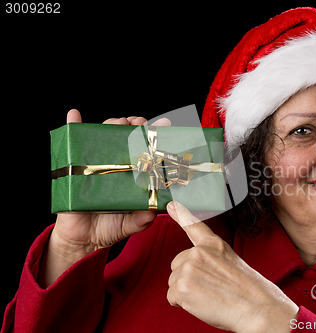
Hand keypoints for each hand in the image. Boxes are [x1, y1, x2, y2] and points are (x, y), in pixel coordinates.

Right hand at [40, 109, 168, 286]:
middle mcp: (116, 165)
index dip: (152, 138)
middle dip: (134, 126)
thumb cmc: (110, 227)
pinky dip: (73, 125)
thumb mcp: (129, 225)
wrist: (82, 239)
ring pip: (104, 136)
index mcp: (132, 175)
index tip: (161, 127)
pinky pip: (72, 143)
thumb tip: (150, 213)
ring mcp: (96, 163)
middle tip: (139, 124)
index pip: (145, 151)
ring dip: (112, 124)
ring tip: (119, 123)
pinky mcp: (74, 166)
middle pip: (125, 138)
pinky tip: (75, 115)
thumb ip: (141, 220)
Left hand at [166, 201, 298, 332]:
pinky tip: (201, 303)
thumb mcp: (230, 262)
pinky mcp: (182, 286)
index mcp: (213, 245)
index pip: (194, 225)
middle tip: (210, 287)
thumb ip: (210, 258)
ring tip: (209, 295)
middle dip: (187, 278)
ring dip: (186, 292)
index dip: (181, 213)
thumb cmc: (246, 290)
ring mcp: (189, 268)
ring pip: (173, 282)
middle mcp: (198, 252)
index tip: (172, 204)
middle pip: (177, 265)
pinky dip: (182, 304)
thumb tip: (193, 264)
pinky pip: (171, 297)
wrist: (255, 306)